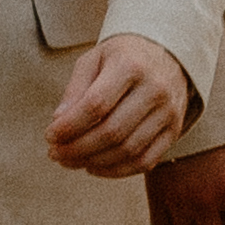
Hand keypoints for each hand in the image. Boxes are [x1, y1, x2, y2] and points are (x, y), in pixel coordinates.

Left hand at [44, 31, 196, 181]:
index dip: (70, 126)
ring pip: (128, 150)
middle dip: (77, 148)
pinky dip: (117, 171)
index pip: (96, 104)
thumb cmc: (122, 57)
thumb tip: (59, 122)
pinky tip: (94, 167)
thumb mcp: (94, 59)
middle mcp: (154, 89)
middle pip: (112, 131)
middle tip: (55, 153)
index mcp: (130, 66)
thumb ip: (75, 89)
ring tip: (70, 160)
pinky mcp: (174, 130)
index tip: (50, 135)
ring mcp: (169, 112)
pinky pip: (146, 160)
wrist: (168, 53)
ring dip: (93, 162)